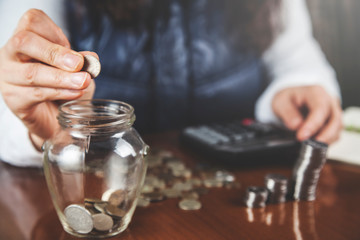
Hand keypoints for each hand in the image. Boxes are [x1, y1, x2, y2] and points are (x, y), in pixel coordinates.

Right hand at [0, 9, 96, 149]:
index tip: (71, 47)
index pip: (32, 21)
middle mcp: (11, 54)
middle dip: (55, 53)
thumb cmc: (62, 88)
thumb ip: (82, 61)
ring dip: (62, 78)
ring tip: (83, 81)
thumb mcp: (76, 69)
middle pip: (24, 42)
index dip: (54, 32)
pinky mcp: (14, 100)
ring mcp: (8, 77)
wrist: (55, 118)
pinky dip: (60, 93)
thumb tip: (90, 58)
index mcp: (26, 39)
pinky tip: (76, 93)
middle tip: (78, 64)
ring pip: (32, 73)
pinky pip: (36, 94)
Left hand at [272, 85, 341, 143]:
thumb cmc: (289, 99)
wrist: (292, 100)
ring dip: (327, 139)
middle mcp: (329, 101)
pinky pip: (336, 134)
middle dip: (324, 135)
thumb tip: (296, 125)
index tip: (301, 136)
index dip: (312, 124)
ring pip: (338, 128)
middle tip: (310, 146)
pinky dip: (327, 141)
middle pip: (335, 119)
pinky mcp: (334, 122)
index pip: (320, 109)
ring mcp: (333, 111)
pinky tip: (315, 145)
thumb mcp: (281, 102)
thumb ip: (287, 112)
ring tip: (311, 146)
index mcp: (316, 92)